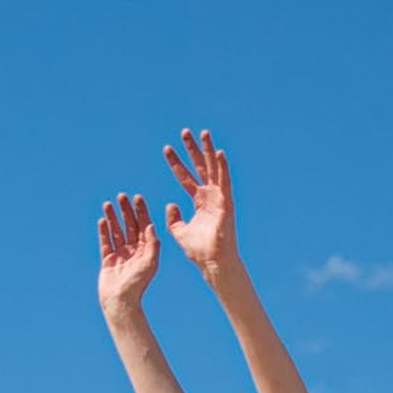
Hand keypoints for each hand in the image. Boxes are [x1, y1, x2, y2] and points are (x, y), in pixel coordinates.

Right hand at [96, 192, 158, 316]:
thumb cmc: (138, 285)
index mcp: (146, 250)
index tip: (137, 197)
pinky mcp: (108, 260)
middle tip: (122, 195)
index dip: (141, 211)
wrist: (121, 302)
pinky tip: (102, 220)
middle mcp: (134, 250)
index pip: (144, 226)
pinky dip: (104, 231)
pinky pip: (105, 242)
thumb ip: (152, 244)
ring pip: (117, 231)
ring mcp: (121, 255)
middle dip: (126, 210)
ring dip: (113, 217)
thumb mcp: (150, 263)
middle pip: (130, 225)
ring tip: (108, 203)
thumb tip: (151, 225)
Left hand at [161, 127, 236, 277]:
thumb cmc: (199, 250)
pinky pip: (224, 181)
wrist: (212, 261)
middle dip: (192, 149)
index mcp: (199, 201)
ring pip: (213, 168)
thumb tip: (170, 205)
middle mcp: (210, 195)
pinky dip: (222, 167)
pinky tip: (217, 152)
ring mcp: (219, 197)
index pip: (185, 177)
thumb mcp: (179, 232)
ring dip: (207, 150)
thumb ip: (173, 219)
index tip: (166, 149)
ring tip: (203, 133)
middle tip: (184, 131)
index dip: (176, 163)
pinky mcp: (226, 202)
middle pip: (199, 167)